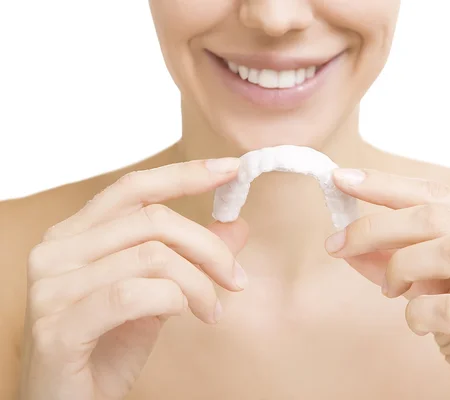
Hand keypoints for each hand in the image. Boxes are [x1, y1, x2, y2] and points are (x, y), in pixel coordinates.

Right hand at [19, 158, 248, 399]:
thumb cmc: (107, 348)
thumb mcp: (156, 295)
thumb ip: (189, 258)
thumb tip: (237, 224)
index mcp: (75, 235)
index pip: (133, 188)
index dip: (185, 175)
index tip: (231, 169)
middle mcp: (56, 252)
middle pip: (153, 221)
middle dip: (209, 248)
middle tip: (236, 279)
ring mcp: (52, 289)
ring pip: (152, 257)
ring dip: (198, 284)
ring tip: (211, 310)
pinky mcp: (58, 327)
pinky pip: (133, 294)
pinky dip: (174, 300)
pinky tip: (186, 315)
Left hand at [326, 168, 449, 399]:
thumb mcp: (429, 283)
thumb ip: (392, 258)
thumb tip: (342, 239)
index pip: (441, 194)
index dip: (387, 184)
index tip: (342, 179)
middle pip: (441, 217)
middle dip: (377, 226)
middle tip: (339, 243)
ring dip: (402, 267)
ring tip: (391, 291)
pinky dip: (418, 312)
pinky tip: (417, 323)